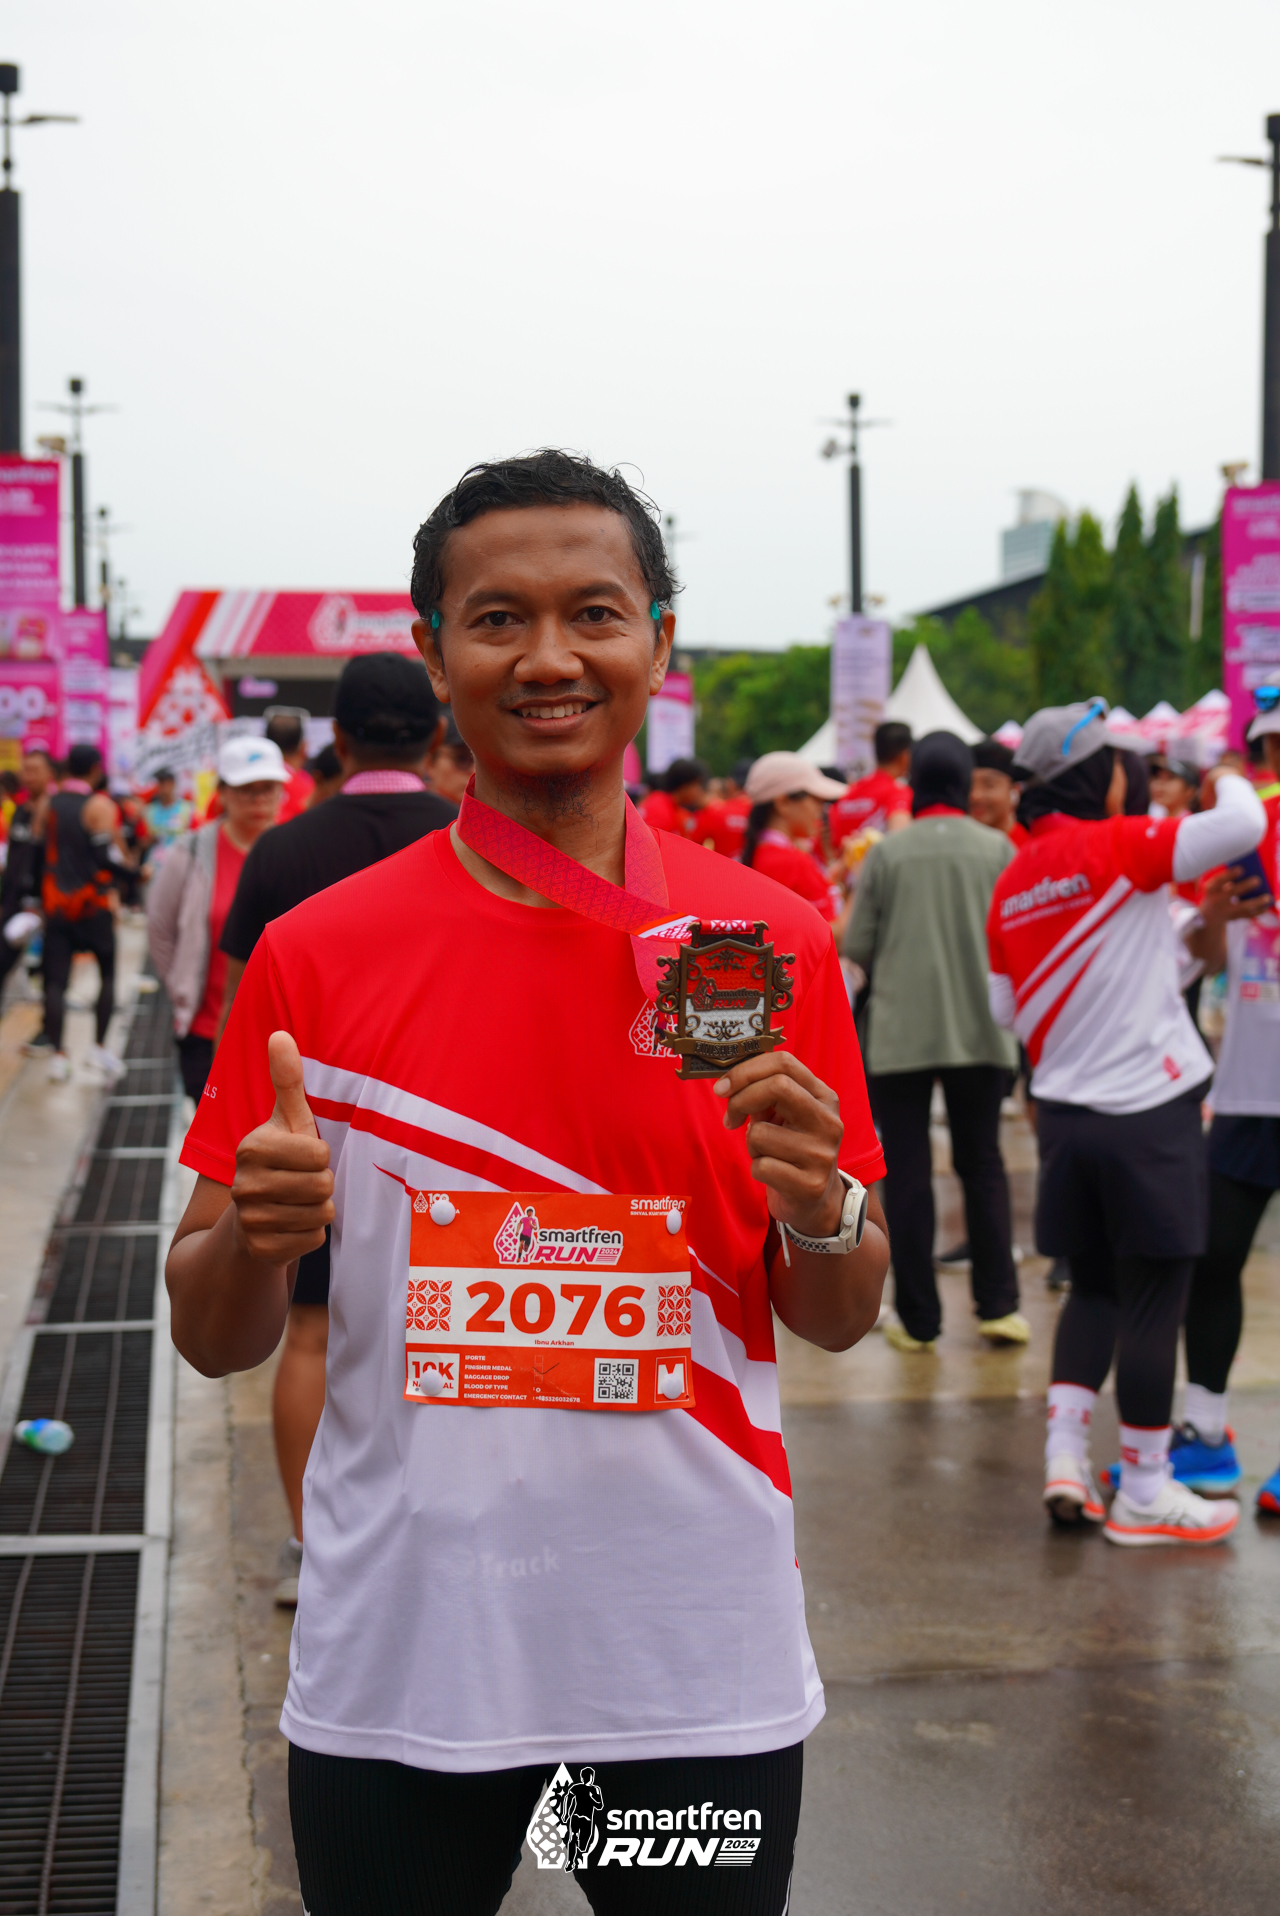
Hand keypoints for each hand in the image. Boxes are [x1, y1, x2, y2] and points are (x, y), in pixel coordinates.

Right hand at [229, 1030, 333, 1264]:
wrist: (249, 1217)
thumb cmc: (280, 1159)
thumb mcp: (286, 1120)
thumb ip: (287, 1080)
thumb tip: (280, 1034)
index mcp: (251, 1147)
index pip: (320, 1154)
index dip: (321, 1156)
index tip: (303, 1156)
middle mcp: (243, 1184)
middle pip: (322, 1186)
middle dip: (322, 1184)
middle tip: (303, 1182)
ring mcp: (249, 1219)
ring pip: (321, 1215)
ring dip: (318, 1210)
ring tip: (297, 1202)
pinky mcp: (259, 1250)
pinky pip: (312, 1241)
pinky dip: (309, 1235)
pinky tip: (291, 1225)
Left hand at [713, 1051, 844, 1237]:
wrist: (816, 1201)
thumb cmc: (793, 1149)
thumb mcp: (786, 1116)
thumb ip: (765, 1094)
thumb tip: (728, 1081)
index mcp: (824, 1097)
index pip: (785, 1063)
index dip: (746, 1070)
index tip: (723, 1086)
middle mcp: (828, 1121)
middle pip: (777, 1086)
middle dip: (741, 1100)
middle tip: (730, 1117)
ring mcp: (822, 1154)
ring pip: (760, 1133)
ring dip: (750, 1144)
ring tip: (766, 1152)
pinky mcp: (810, 1184)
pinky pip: (760, 1166)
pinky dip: (757, 1168)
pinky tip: (772, 1173)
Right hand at [1200, 866, 1271, 925]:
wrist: (1209, 916)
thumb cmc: (1217, 894)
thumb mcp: (1217, 887)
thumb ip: (1228, 881)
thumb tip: (1250, 876)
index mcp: (1211, 889)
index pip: (1219, 880)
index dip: (1229, 875)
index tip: (1241, 869)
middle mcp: (1216, 900)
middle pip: (1232, 892)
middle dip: (1245, 886)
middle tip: (1258, 880)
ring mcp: (1225, 910)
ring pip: (1242, 906)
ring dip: (1256, 902)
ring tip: (1267, 897)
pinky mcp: (1233, 917)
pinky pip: (1247, 915)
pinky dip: (1257, 911)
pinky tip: (1265, 907)